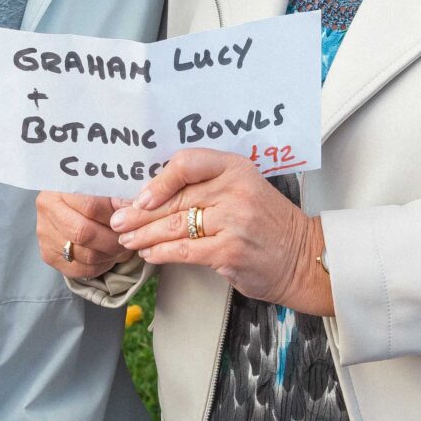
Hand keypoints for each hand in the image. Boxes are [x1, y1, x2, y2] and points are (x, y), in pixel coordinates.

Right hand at [36, 191, 134, 280]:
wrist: (67, 203)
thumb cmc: (91, 193)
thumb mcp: (103, 187)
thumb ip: (118, 196)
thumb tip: (133, 207)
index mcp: (60, 188)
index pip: (90, 206)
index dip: (116, 215)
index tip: (133, 219)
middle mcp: (47, 210)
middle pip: (84, 233)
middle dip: (112, 240)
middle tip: (128, 239)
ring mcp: (45, 235)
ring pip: (84, 255)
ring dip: (108, 255)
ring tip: (120, 247)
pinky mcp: (48, 255)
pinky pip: (78, 269)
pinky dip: (99, 267)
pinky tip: (107, 257)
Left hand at [110, 150, 330, 313]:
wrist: (301, 258)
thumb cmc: (267, 225)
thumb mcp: (244, 190)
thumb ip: (208, 187)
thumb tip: (154, 194)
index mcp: (237, 168)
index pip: (188, 162)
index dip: (158, 180)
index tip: (140, 196)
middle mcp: (235, 190)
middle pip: (175, 198)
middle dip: (139, 213)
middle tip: (119, 220)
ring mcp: (233, 221)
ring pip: (174, 225)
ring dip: (144, 234)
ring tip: (127, 238)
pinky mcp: (229, 251)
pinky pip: (183, 250)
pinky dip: (161, 253)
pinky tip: (149, 254)